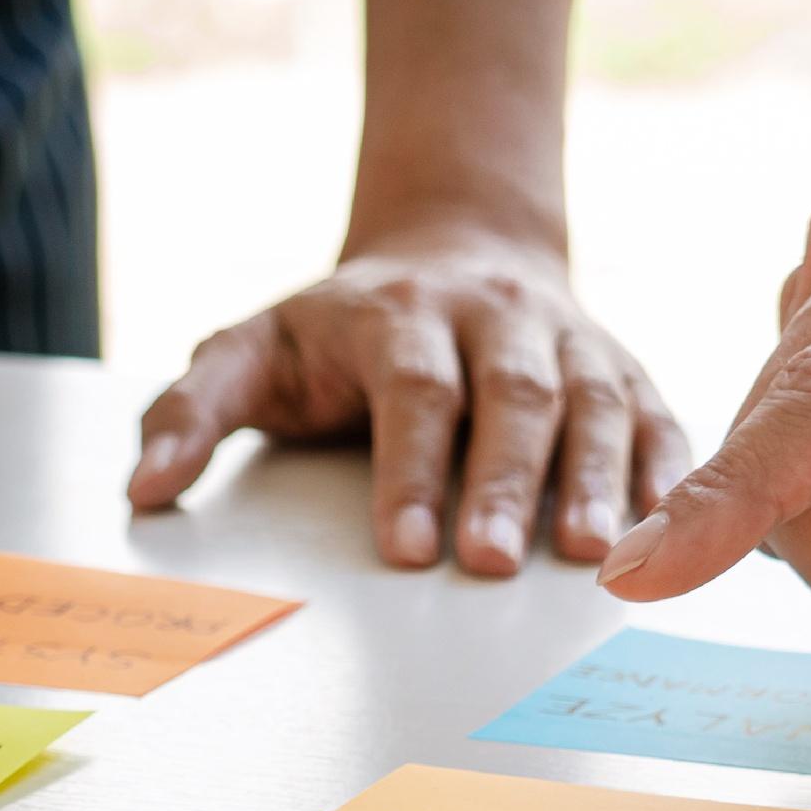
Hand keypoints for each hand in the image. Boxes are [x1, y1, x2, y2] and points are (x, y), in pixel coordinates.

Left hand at [126, 229, 691, 573]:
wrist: (454, 248)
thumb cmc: (339, 332)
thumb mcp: (252, 351)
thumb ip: (191, 412)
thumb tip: (142, 491)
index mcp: (401, 315)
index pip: (413, 392)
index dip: (411, 469)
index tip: (403, 548)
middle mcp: (497, 316)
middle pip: (512, 395)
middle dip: (505, 482)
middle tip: (492, 563)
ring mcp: (570, 337)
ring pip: (594, 401)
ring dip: (595, 478)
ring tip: (590, 557)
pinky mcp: (622, 364)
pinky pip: (656, 409)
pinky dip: (665, 465)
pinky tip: (668, 525)